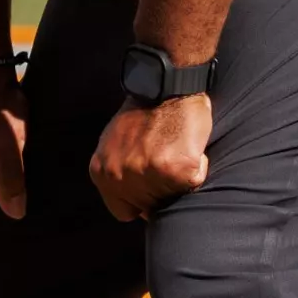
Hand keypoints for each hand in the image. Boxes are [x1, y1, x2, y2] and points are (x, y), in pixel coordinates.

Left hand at [88, 94, 211, 221]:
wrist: (165, 85)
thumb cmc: (143, 112)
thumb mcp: (115, 143)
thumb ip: (116, 171)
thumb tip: (130, 204)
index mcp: (100, 172)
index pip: (123, 211)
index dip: (140, 202)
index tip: (151, 184)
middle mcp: (119, 176)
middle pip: (148, 207)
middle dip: (160, 190)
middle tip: (165, 158)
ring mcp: (146, 174)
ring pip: (174, 196)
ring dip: (179, 178)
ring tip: (175, 148)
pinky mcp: (175, 169)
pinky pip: (195, 180)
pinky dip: (198, 166)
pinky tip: (188, 146)